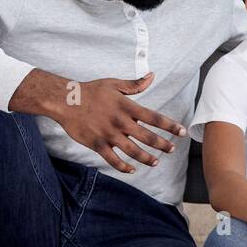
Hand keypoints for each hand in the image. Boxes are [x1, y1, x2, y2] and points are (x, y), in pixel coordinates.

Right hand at [17, 71, 184, 173]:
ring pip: (132, 151)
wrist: (65, 100)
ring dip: (146, 158)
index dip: (169, 126)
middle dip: (162, 144)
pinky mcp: (97, 144)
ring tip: (155, 162)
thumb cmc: (91, 90)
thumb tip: (152, 76)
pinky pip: (112, 159)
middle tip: (171, 149)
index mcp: (126, 106)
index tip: (182, 132)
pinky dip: (123, 167)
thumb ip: (134, 84)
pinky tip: (132, 170)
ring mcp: (108, 134)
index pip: (154, 117)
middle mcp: (120, 121)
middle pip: (146, 137)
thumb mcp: (113, 84)